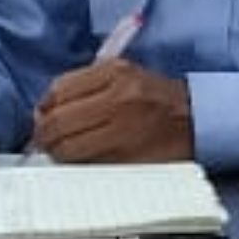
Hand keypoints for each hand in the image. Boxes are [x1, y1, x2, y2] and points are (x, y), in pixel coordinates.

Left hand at [31, 59, 193, 163]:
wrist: (197, 118)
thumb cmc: (154, 98)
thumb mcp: (123, 75)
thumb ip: (84, 85)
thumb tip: (43, 110)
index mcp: (114, 72)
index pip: (58, 91)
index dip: (43, 109)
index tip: (41, 119)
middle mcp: (119, 98)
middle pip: (58, 122)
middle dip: (44, 135)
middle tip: (43, 142)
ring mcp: (124, 130)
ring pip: (69, 148)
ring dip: (58, 153)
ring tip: (61, 153)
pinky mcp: (130, 158)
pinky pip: (89, 165)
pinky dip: (77, 166)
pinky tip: (80, 161)